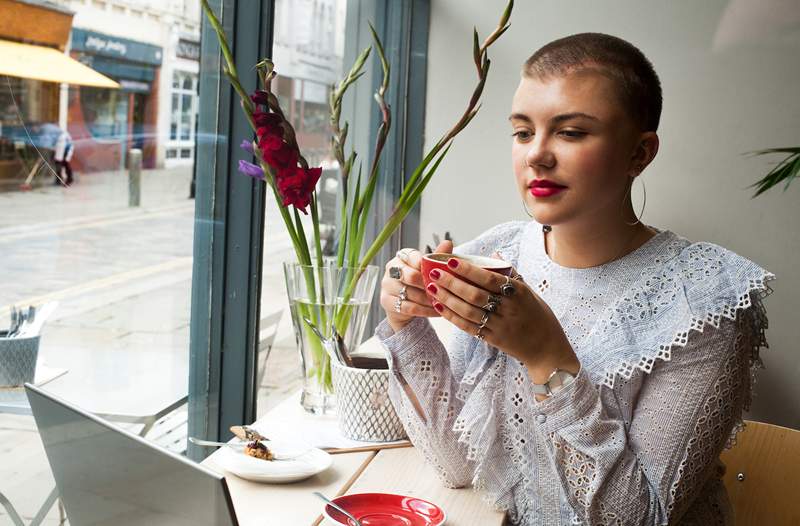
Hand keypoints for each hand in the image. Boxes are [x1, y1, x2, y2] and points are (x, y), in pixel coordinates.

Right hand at [380, 240, 452, 332]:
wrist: (404, 304)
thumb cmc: (418, 282)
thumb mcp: (428, 269)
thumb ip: (437, 256)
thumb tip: (448, 242)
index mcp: (401, 256)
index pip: (413, 257)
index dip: (426, 266)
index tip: (438, 274)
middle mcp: (391, 269)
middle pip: (410, 276)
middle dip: (428, 285)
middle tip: (442, 290)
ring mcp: (386, 285)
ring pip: (410, 293)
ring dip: (428, 299)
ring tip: (443, 302)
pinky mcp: (386, 301)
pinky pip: (408, 307)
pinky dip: (425, 310)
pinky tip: (436, 311)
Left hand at [425, 255, 578, 381]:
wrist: (547, 349)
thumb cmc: (539, 316)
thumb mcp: (529, 292)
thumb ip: (511, 274)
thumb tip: (495, 254)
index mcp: (519, 293)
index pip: (490, 278)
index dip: (469, 270)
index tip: (451, 261)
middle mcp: (509, 309)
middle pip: (475, 295)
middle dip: (452, 283)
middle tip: (434, 273)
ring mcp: (500, 325)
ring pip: (468, 311)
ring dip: (448, 299)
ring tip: (432, 288)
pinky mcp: (493, 339)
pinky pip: (469, 327)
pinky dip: (453, 316)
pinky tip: (440, 306)